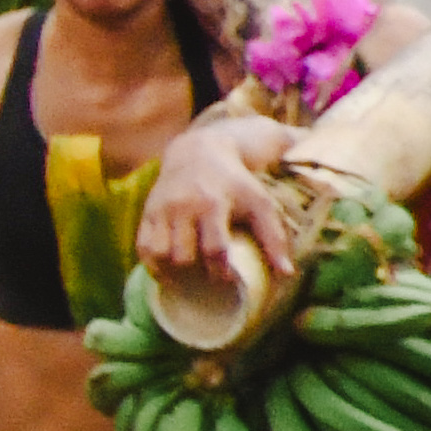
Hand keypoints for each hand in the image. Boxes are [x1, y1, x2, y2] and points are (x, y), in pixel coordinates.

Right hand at [133, 112, 302, 285]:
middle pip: (182, 256)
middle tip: (207, 276)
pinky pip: (143, 248)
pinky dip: (153, 264)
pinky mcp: (148, 212)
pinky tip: (167, 270)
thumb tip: (287, 274)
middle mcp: (183, 206)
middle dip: (195, 272)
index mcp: (212, 203)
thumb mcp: (259, 202)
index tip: (228, 278)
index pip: (213, 248)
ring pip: (159, 254)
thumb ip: (273, 237)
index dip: (220, 271)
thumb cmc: (235, 182)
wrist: (199, 151)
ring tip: (186, 276)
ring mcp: (162, 210)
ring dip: (172, 272)